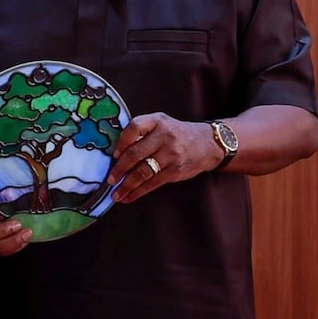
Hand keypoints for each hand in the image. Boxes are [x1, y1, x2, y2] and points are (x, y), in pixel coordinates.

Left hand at [106, 112, 222, 202]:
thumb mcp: (161, 123)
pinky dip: (138, 192)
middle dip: (119, 168)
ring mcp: (171, 155)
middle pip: (136, 153)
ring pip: (143, 172)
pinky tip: (128, 197)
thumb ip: (141, 132)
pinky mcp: (175, 171)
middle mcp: (164, 136)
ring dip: (126, 185)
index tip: (113, 154)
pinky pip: (152, 183)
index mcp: (157, 121)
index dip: (121, 142)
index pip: (134, 127)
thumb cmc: (176, 133)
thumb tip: (116, 152)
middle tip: (110, 179)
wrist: (208, 143)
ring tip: (116, 194)